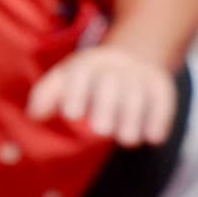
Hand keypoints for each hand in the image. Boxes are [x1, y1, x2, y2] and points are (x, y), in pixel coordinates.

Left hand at [27, 45, 179, 146]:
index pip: (79, 75)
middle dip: (107, 106)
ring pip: (137, 94)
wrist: (134, 56)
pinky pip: (163, 100)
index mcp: (87, 65)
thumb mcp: (66, 79)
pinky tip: (154, 138)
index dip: (75, 92)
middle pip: (111, 85)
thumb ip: (47, 95)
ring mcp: (139, 77)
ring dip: (134, 117)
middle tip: (102, 130)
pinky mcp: (161, 87)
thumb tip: (34, 114)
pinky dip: (160, 118)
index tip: (70, 114)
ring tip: (127, 141)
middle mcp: (114, 69)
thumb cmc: (90, 78)